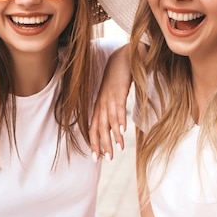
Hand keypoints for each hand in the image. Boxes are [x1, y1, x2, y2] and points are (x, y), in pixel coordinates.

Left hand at [90, 45, 131, 160]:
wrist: (123, 58)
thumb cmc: (118, 78)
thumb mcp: (113, 95)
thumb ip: (113, 108)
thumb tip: (116, 125)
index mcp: (99, 106)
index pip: (93, 128)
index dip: (94, 143)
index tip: (96, 158)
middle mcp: (102, 104)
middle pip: (99, 128)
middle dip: (102, 145)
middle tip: (107, 159)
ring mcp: (109, 98)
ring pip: (109, 121)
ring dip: (113, 136)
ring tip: (118, 150)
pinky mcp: (119, 91)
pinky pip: (119, 108)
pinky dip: (120, 120)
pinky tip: (123, 131)